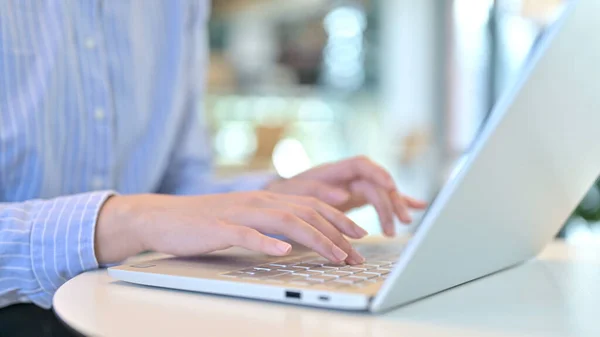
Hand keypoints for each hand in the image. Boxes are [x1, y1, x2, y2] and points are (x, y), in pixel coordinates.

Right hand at [95, 192, 368, 265]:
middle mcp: (258, 201)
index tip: (360, 233)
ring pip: (285, 221)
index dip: (338, 218)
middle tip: (357, 250)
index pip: (310, 205)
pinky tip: (283, 252)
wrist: (163, 217)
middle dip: (337, 231)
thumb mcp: (245, 220)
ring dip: (315, 239)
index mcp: (265, 199)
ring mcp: (239, 213)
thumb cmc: (206, 222)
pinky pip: (246, 234)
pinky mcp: (218, 227)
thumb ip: (271, 224)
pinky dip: (266, 243)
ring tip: (336, 254)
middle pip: (306, 212)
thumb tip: (300, 239)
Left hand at [266, 156, 426, 235]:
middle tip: (399, 222)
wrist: (280, 199)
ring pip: (381, 193)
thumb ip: (319, 192)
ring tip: (403, 225)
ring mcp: (353, 186)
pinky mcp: (357, 197)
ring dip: (394, 207)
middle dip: (390, 200)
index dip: (378, 173)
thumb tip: (344, 195)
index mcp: (332, 170)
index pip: (361, 164)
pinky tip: (417, 206)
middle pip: (376, 182)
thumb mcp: (296, 194)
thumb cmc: (285, 195)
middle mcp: (346, 176)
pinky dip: (397, 203)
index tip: (390, 186)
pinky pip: (380, 199)